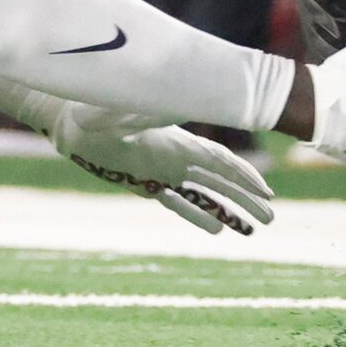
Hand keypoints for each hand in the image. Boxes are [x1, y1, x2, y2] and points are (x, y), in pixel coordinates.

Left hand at [42, 103, 275, 235]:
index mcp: (174, 143)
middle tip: (272, 219)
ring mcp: (164, 169)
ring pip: (204, 193)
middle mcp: (175, 155)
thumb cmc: (92, 116)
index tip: (266, 192)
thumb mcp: (112, 119)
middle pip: (219, 180)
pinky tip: (217, 230)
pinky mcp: (148, 181)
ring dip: (229, 209)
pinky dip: (198, 215)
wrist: (73, 121)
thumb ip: (126, 120)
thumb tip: (134, 117)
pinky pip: (179, 202)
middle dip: (245, 198)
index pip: (218, 161)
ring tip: (253, 228)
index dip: (243, 177)